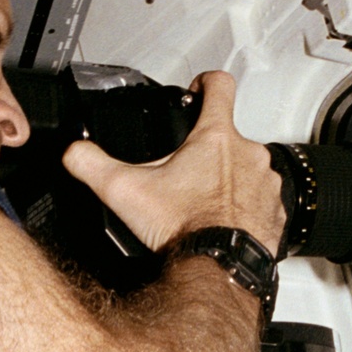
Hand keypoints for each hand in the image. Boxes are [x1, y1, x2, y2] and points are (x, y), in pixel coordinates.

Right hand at [61, 71, 285, 255]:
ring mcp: (266, 183)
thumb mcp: (124, 191)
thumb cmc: (185, 229)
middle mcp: (249, 154)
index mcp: (217, 137)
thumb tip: (76, 153)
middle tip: (185, 172)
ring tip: (202, 200)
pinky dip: (243, 207)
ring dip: (228, 179)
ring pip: (246, 168)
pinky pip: (260, 199)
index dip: (204, 82)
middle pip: (228, 134)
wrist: (219, 269)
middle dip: (207, 149)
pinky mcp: (275, 211)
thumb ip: (93, 164)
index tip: (197, 92)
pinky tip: (222, 220)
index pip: (220, 84)